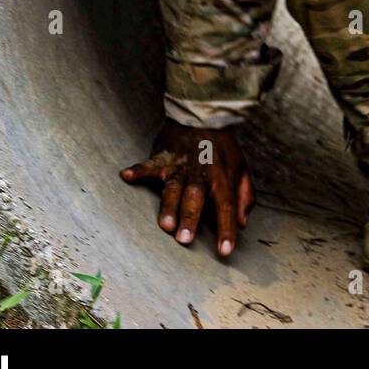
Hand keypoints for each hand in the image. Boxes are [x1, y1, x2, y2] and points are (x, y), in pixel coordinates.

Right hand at [120, 119, 255, 256]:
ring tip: (165, 225)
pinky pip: (148, 164)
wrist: (205, 116)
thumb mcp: (241, 169)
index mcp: (222, 177)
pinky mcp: (162, 157)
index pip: (226, 206)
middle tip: (185, 240)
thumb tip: (241, 224)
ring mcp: (179, 165)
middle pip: (196, 197)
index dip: (226, 229)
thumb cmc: (223, 149)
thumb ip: (244, 197)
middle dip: (190, 218)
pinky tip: (125, 176)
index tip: (225, 252)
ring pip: (173, 187)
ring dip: (168, 205)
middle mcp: (200, 172)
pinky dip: (137, 170)